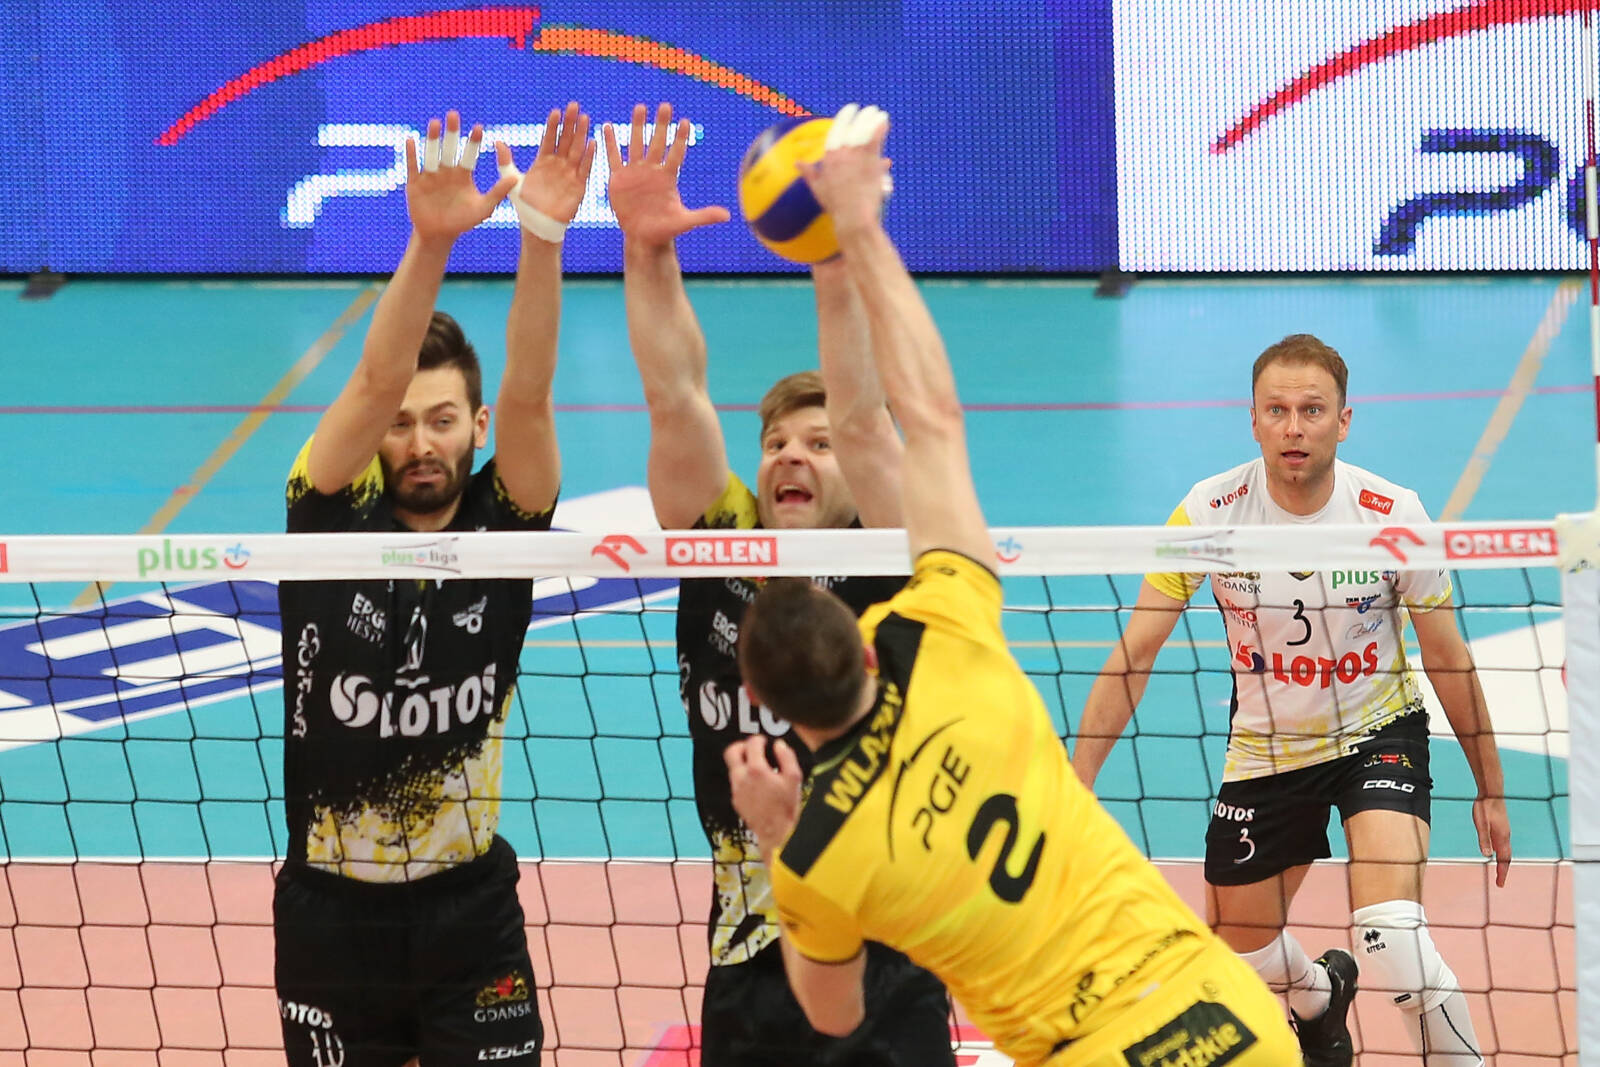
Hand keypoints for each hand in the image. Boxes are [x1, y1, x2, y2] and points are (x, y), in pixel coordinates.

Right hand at [404, 111, 516, 241]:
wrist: (440, 235)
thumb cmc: (463, 221)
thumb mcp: (484, 208)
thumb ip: (498, 192)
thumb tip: (515, 178)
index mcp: (463, 174)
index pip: (469, 154)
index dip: (473, 142)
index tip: (479, 128)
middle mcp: (446, 170)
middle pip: (449, 148)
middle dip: (451, 132)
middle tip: (454, 115)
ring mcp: (430, 175)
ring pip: (431, 153)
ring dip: (433, 138)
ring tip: (435, 123)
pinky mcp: (415, 182)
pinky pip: (413, 166)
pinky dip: (412, 154)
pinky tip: (411, 140)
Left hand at [502, 101, 594, 226]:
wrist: (537, 225)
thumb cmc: (524, 204)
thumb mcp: (511, 180)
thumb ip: (505, 161)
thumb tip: (496, 141)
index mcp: (543, 161)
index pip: (549, 138)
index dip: (553, 125)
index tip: (555, 111)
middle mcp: (558, 164)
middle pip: (565, 139)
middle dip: (570, 123)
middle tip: (574, 105)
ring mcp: (569, 174)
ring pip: (576, 149)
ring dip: (581, 134)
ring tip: (584, 117)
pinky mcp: (578, 185)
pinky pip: (585, 168)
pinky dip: (588, 156)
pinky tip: (592, 142)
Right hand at [604, 102, 729, 246]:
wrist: (644, 236)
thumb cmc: (666, 228)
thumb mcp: (684, 222)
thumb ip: (704, 216)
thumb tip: (727, 217)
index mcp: (668, 178)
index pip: (676, 154)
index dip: (680, 139)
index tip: (685, 122)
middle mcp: (652, 170)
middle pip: (657, 143)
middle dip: (661, 124)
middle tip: (665, 106)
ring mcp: (635, 172)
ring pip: (636, 144)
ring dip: (638, 126)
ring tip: (640, 107)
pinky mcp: (618, 178)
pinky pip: (614, 157)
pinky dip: (610, 143)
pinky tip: (607, 126)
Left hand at [726, 735, 803, 851]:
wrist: (775, 835)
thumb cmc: (786, 808)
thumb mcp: (794, 779)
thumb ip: (787, 757)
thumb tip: (780, 745)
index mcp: (756, 770)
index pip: (751, 744)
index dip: (759, 739)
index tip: (764, 741)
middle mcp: (742, 778)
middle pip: (731, 751)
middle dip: (742, 746)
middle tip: (753, 748)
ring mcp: (736, 790)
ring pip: (733, 768)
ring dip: (743, 763)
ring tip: (758, 766)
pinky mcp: (736, 801)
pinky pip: (736, 782)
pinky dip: (744, 778)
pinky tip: (757, 784)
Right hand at [797, 104, 891, 239]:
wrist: (853, 218)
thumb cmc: (836, 207)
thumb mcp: (819, 189)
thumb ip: (809, 173)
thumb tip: (797, 163)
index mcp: (829, 159)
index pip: (835, 133)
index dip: (843, 119)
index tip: (849, 109)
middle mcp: (841, 155)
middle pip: (851, 129)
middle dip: (859, 116)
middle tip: (866, 109)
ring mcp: (856, 157)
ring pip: (864, 131)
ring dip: (871, 119)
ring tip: (878, 113)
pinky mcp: (870, 162)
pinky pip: (875, 139)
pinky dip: (880, 129)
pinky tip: (884, 121)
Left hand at [1473, 794, 1511, 886]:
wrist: (1491, 793)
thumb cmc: (1484, 807)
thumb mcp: (1481, 824)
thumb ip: (1484, 838)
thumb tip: (1487, 855)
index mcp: (1502, 837)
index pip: (1503, 860)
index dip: (1502, 873)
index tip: (1500, 884)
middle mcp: (1505, 837)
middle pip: (1506, 858)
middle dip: (1503, 871)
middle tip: (1500, 882)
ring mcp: (1503, 832)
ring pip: (1505, 851)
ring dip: (1503, 862)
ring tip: (1500, 872)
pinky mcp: (1500, 827)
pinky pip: (1502, 844)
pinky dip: (1500, 852)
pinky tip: (1495, 852)